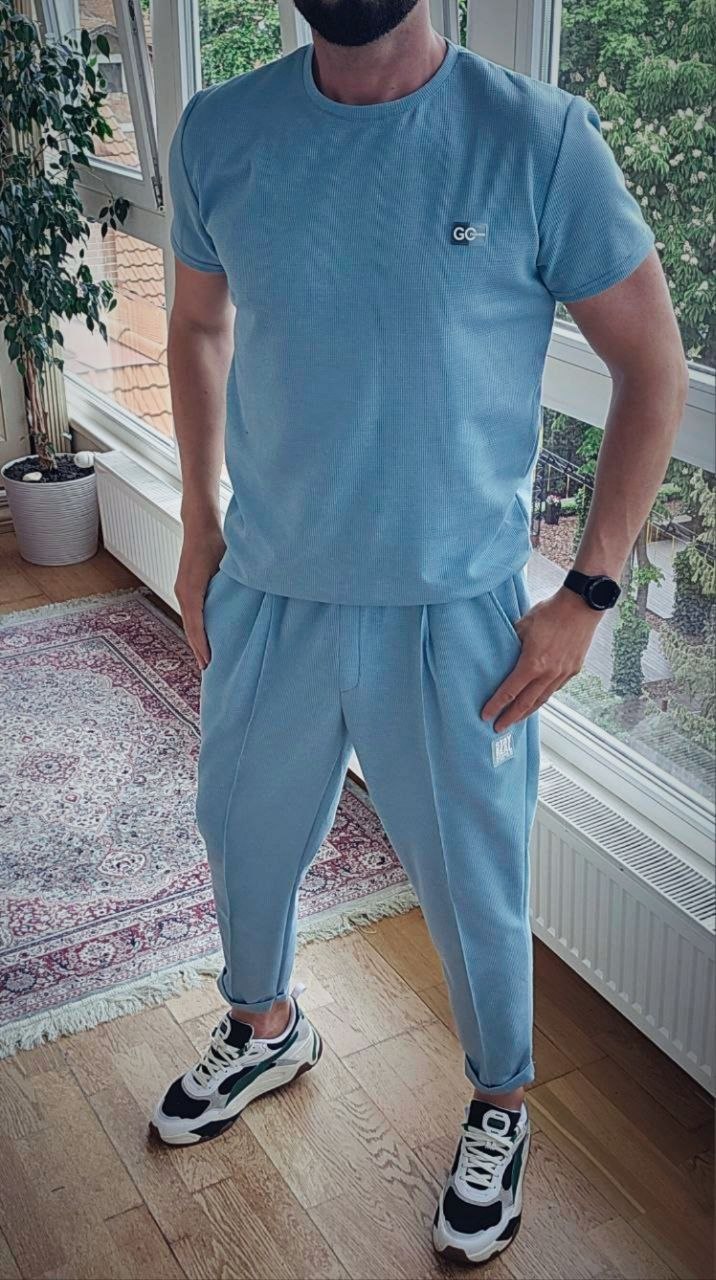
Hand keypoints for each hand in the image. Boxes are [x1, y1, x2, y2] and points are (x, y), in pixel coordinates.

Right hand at [174, 521, 224, 669]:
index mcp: (192, 589)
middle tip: (209, 671)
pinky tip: (203, 639)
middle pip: (190, 628)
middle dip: (198, 649)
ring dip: (196, 641)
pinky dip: (195, 629)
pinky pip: (190, 614)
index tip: (209, 662)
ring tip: (205, 660)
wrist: (199, 525)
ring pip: (189, 622)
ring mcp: (181, 590)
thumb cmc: (216, 542)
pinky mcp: (185, 588)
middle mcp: (183, 592)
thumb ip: (233, 585)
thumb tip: (249, 604)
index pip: (196, 624)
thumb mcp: (227, 564)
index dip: (202, 645)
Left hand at [481, 586, 601, 731]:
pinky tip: (537, 699)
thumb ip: (511, 644)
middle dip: (510, 717)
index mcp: (532, 664)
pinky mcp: (573, 670)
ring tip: (516, 719)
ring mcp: (563, 673)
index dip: (496, 705)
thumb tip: (502, 653)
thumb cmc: (551, 612)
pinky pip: (555, 689)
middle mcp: (549, 673)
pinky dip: (543, 697)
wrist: (581, 606)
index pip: (509, 691)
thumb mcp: (523, 626)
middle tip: (498, 728)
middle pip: (525, 703)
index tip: (486, 716)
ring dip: (528, 711)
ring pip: (542, 699)